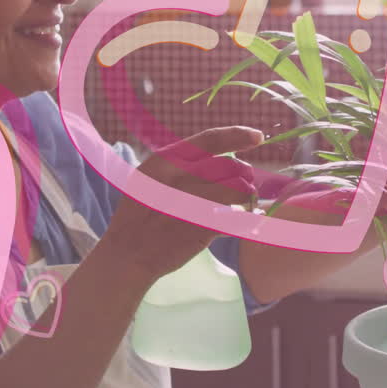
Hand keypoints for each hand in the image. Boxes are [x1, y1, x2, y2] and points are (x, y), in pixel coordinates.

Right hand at [106, 127, 262, 280]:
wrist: (129, 252)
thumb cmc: (141, 214)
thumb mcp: (151, 178)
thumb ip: (181, 166)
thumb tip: (223, 159)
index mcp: (165, 160)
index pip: (210, 139)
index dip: (237, 135)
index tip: (258, 136)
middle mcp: (180, 176)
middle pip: (230, 165)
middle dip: (244, 174)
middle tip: (244, 186)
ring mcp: (192, 200)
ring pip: (239, 188)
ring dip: (248, 196)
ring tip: (245, 204)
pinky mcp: (203, 226)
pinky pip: (238, 217)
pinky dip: (248, 219)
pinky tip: (247, 222)